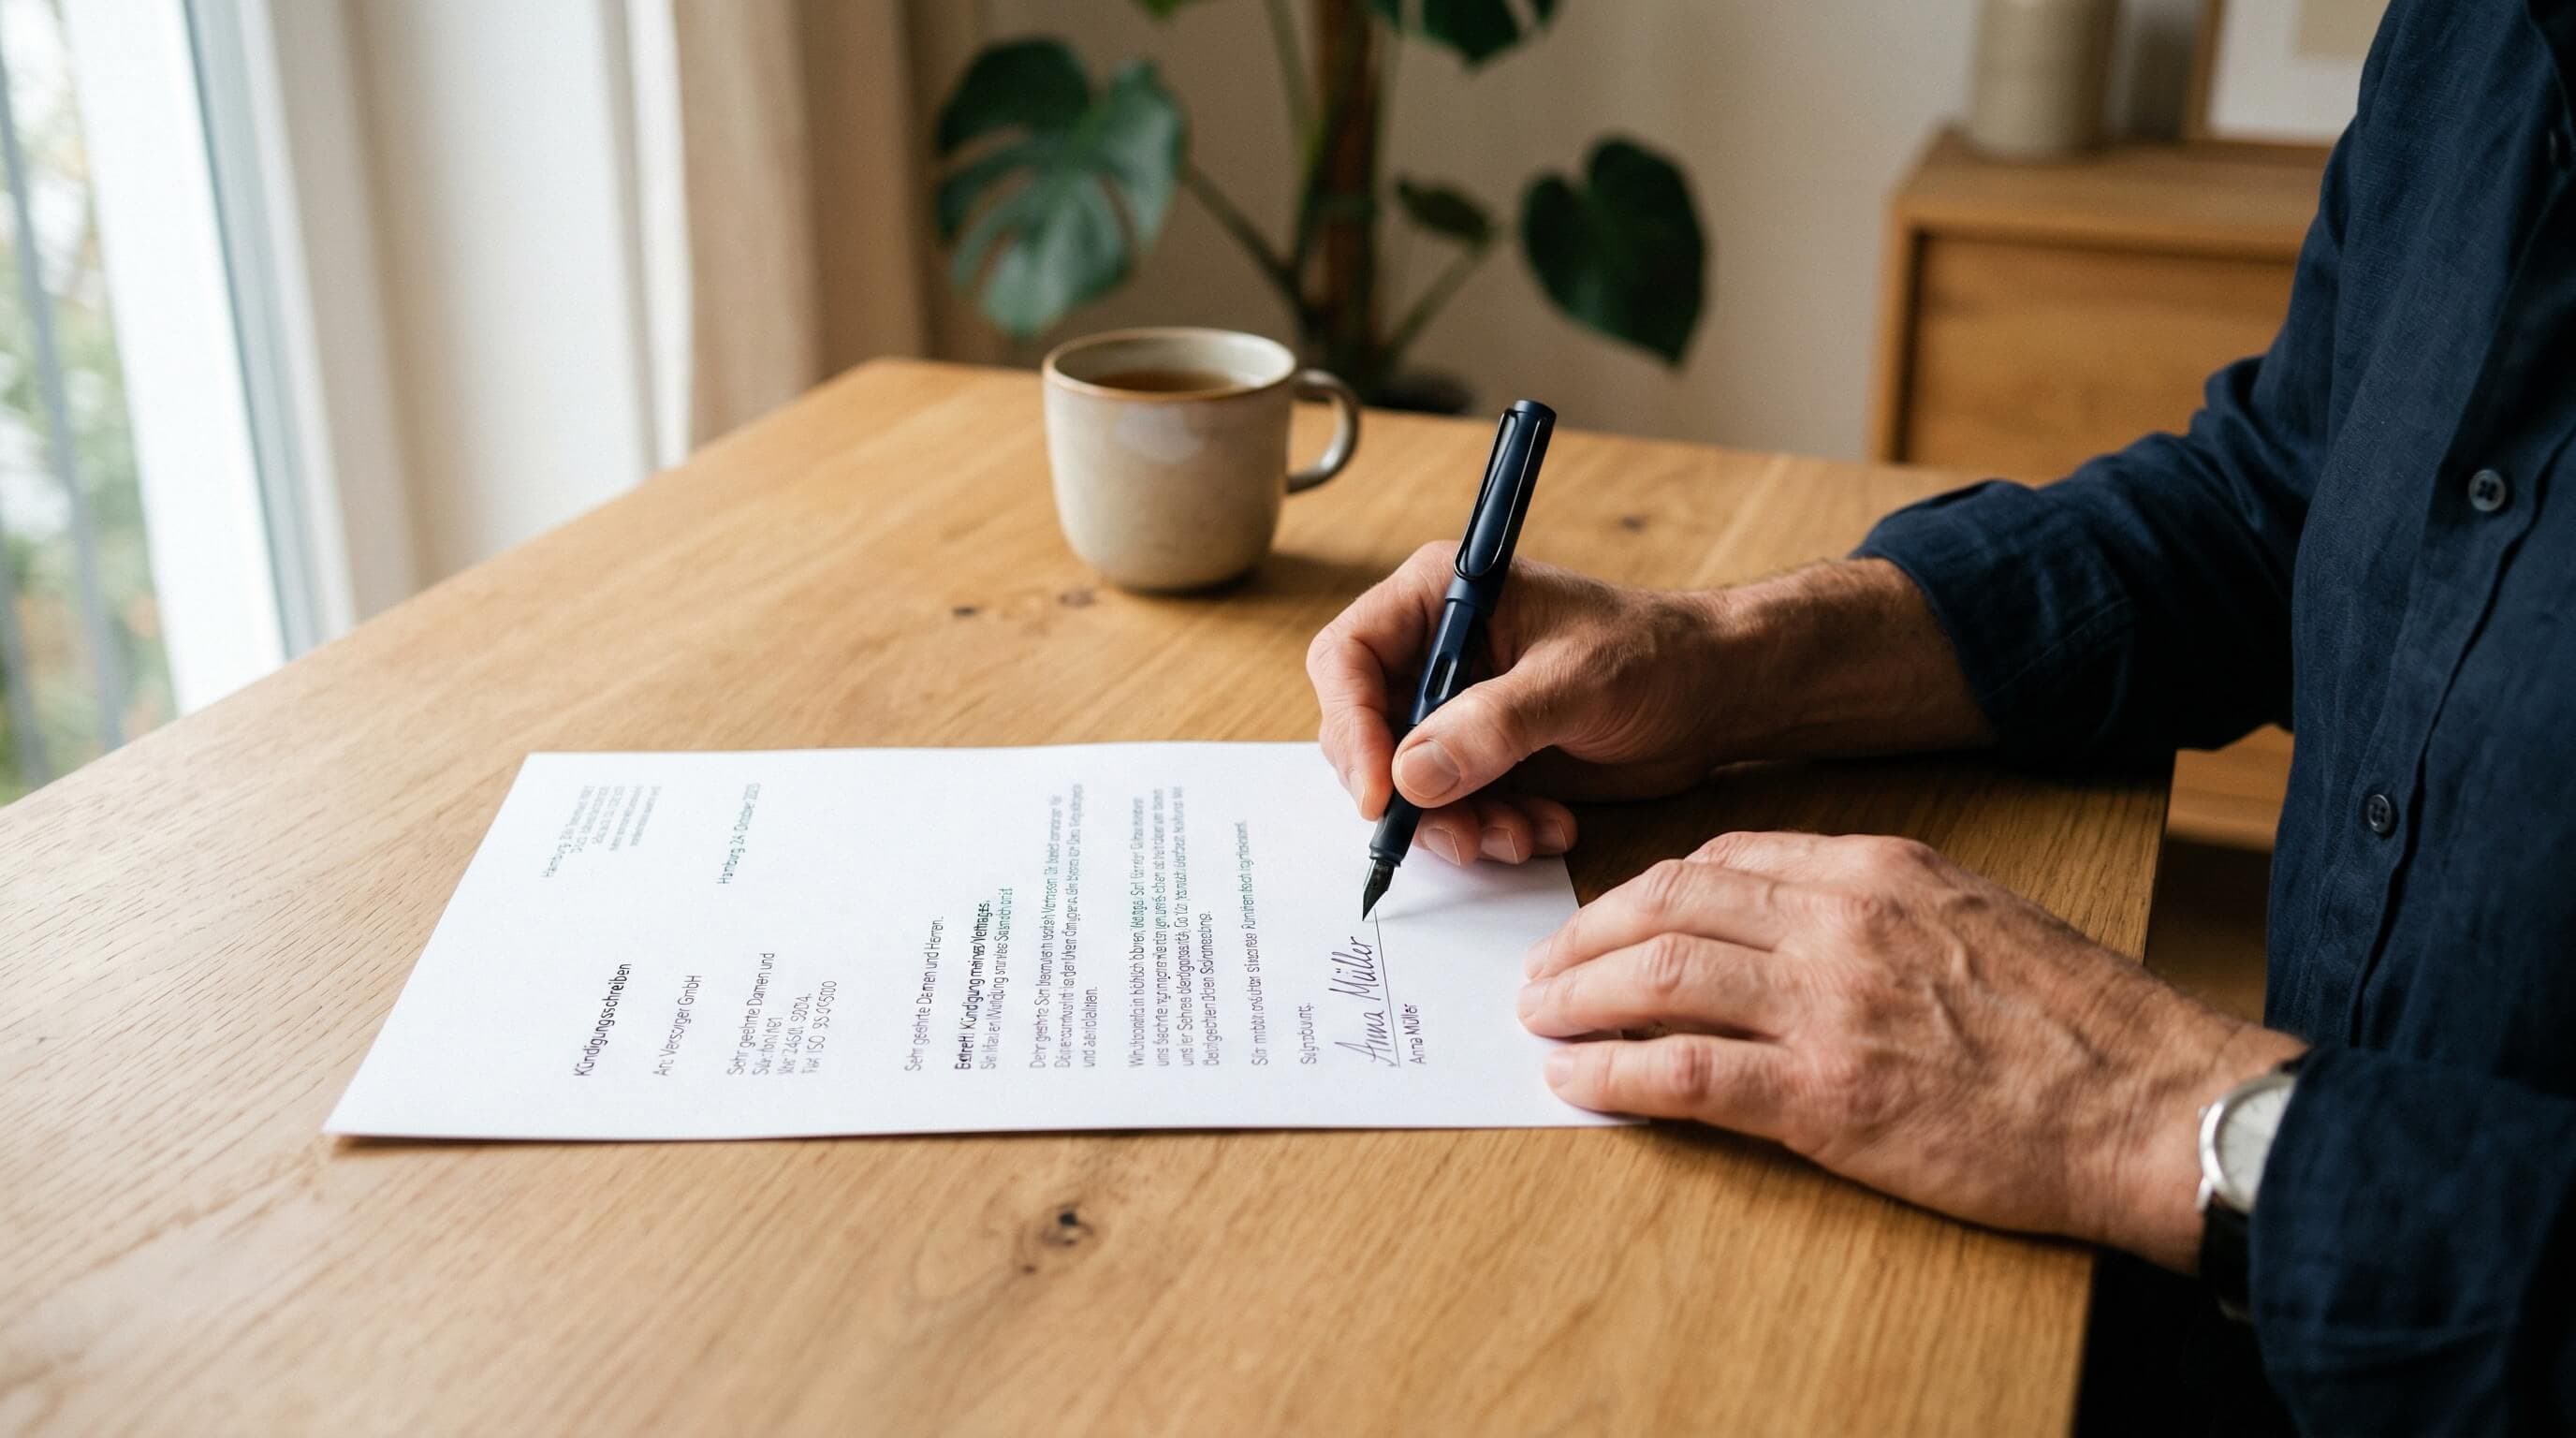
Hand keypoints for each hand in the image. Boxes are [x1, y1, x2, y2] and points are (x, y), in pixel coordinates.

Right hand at [1306, 542, 1735, 866]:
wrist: (1715, 695)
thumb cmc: (1655, 655)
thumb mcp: (1576, 683)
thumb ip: (1493, 726)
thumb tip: (1410, 775)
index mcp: (1439, 597)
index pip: (1348, 658)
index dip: (1352, 727)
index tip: (1382, 794)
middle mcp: (1432, 651)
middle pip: (1363, 732)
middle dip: (1408, 795)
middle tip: (1463, 834)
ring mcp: (1454, 709)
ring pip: (1403, 785)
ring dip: (1454, 824)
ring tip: (1521, 836)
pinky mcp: (1480, 759)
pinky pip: (1449, 810)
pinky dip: (1488, 832)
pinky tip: (1545, 830)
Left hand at [1517, 830, 2306, 1268]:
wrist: (2153, 1105)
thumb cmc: (2080, 1026)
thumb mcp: (1977, 919)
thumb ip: (1879, 911)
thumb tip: (1790, 927)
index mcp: (1878, 870)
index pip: (1724, 857)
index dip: (1647, 892)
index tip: (1613, 922)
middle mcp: (1840, 921)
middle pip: (1669, 903)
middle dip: (1588, 936)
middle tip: (1543, 970)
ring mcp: (1828, 1006)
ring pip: (1658, 976)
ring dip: (1580, 999)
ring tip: (1541, 1021)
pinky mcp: (1825, 1097)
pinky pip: (1685, 1073)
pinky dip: (1614, 1075)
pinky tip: (1578, 1083)